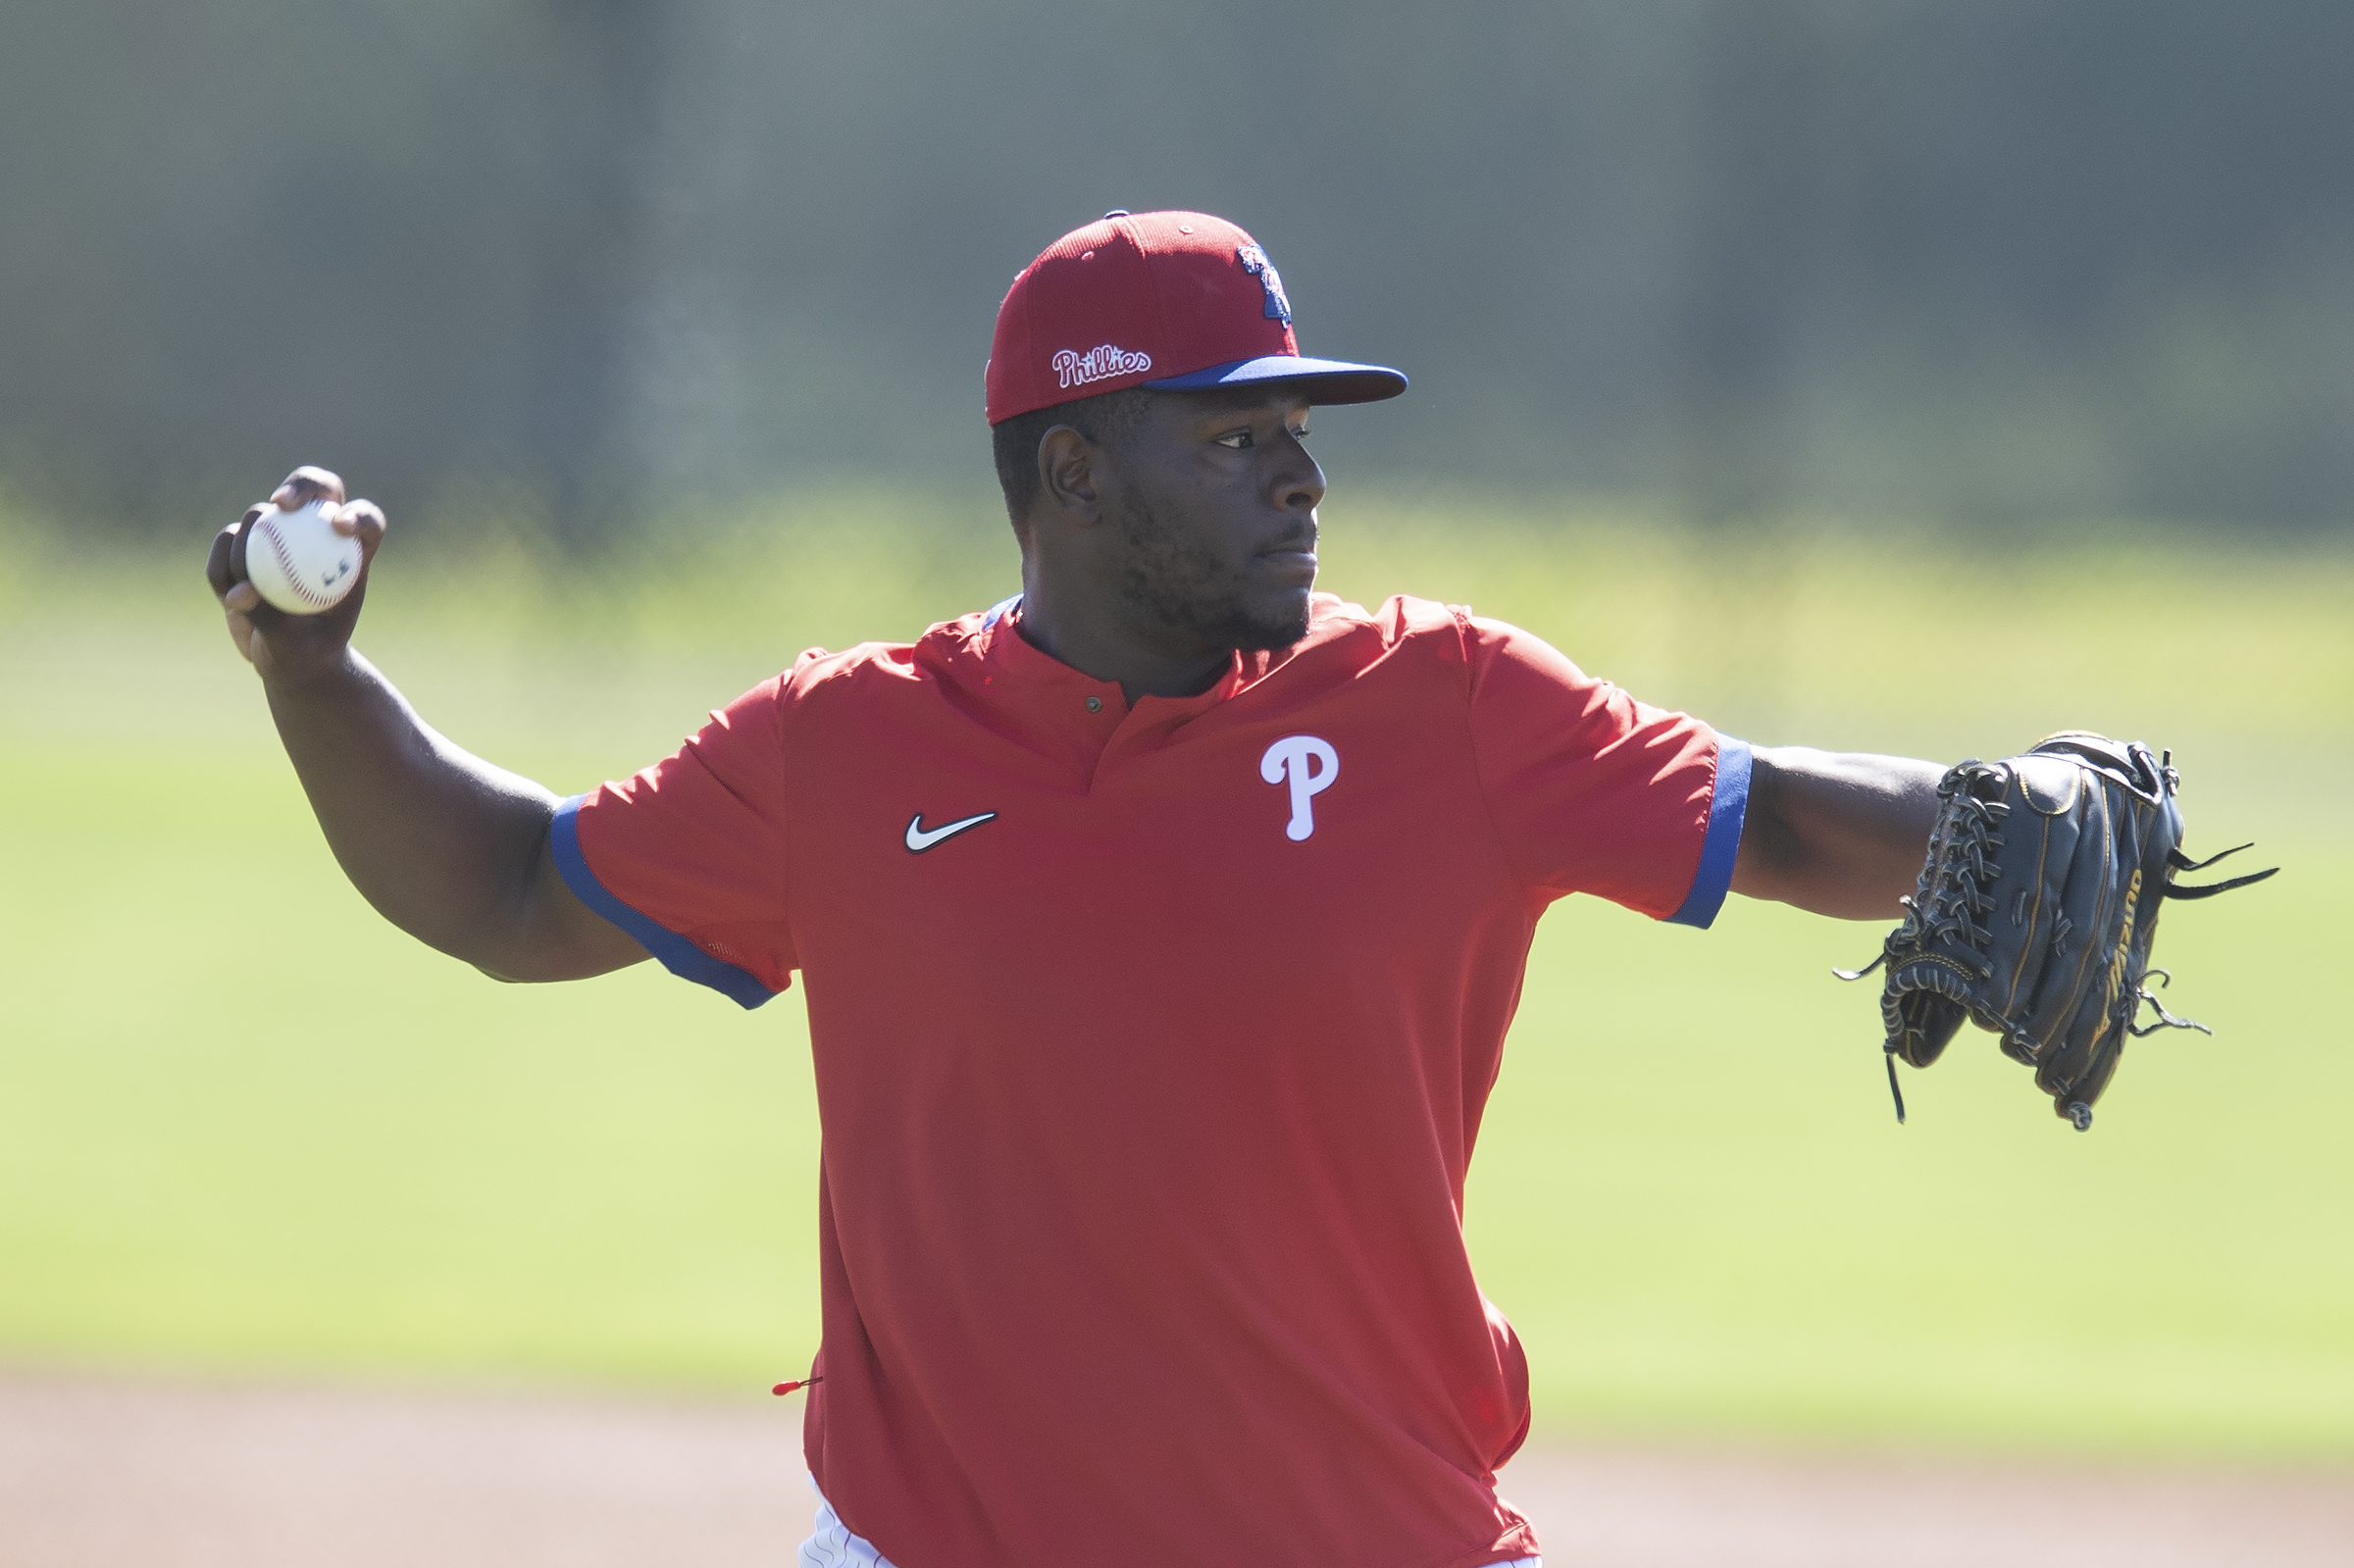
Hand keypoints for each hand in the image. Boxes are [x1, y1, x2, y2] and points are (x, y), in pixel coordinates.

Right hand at [205, 466, 386, 684]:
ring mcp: (282, 537)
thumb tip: (242, 592)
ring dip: (244, 545)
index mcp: (353, 557)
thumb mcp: (292, 648)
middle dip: (301, 486)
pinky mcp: (247, 546)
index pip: (366, 522)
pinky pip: (226, 542)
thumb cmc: (304, 657)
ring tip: (246, 590)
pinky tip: (227, 598)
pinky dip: (220, 566)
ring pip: (260, 515)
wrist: (285, 662)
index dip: (359, 515)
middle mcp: (319, 537)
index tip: (339, 527)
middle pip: (319, 490)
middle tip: (279, 505)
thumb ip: (269, 620)